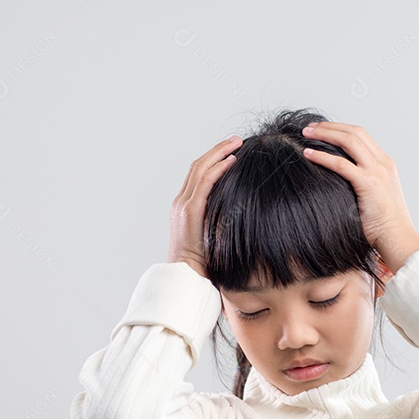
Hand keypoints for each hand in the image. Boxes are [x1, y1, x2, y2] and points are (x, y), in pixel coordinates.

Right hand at [168, 134, 242, 276]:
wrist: (185, 277)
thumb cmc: (201, 265)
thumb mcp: (209, 239)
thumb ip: (217, 224)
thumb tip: (238, 217)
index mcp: (183, 208)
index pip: (196, 175)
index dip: (212, 159)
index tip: (230, 152)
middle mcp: (180, 203)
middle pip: (197, 166)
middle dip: (217, 150)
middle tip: (236, 140)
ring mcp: (183, 206)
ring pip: (200, 168)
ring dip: (219, 153)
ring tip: (237, 143)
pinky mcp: (190, 211)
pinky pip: (205, 182)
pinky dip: (218, 168)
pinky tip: (232, 160)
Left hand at [300, 121, 418, 271]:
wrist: (397, 238)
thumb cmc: (382, 226)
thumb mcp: (373, 197)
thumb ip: (360, 184)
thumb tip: (337, 182)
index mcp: (385, 164)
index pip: (361, 136)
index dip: (339, 129)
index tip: (321, 130)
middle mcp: (383, 163)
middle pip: (354, 132)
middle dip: (329, 126)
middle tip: (308, 128)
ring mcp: (377, 171)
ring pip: (349, 141)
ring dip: (325, 134)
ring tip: (305, 134)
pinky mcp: (369, 183)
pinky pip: (341, 164)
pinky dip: (322, 156)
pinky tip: (307, 154)